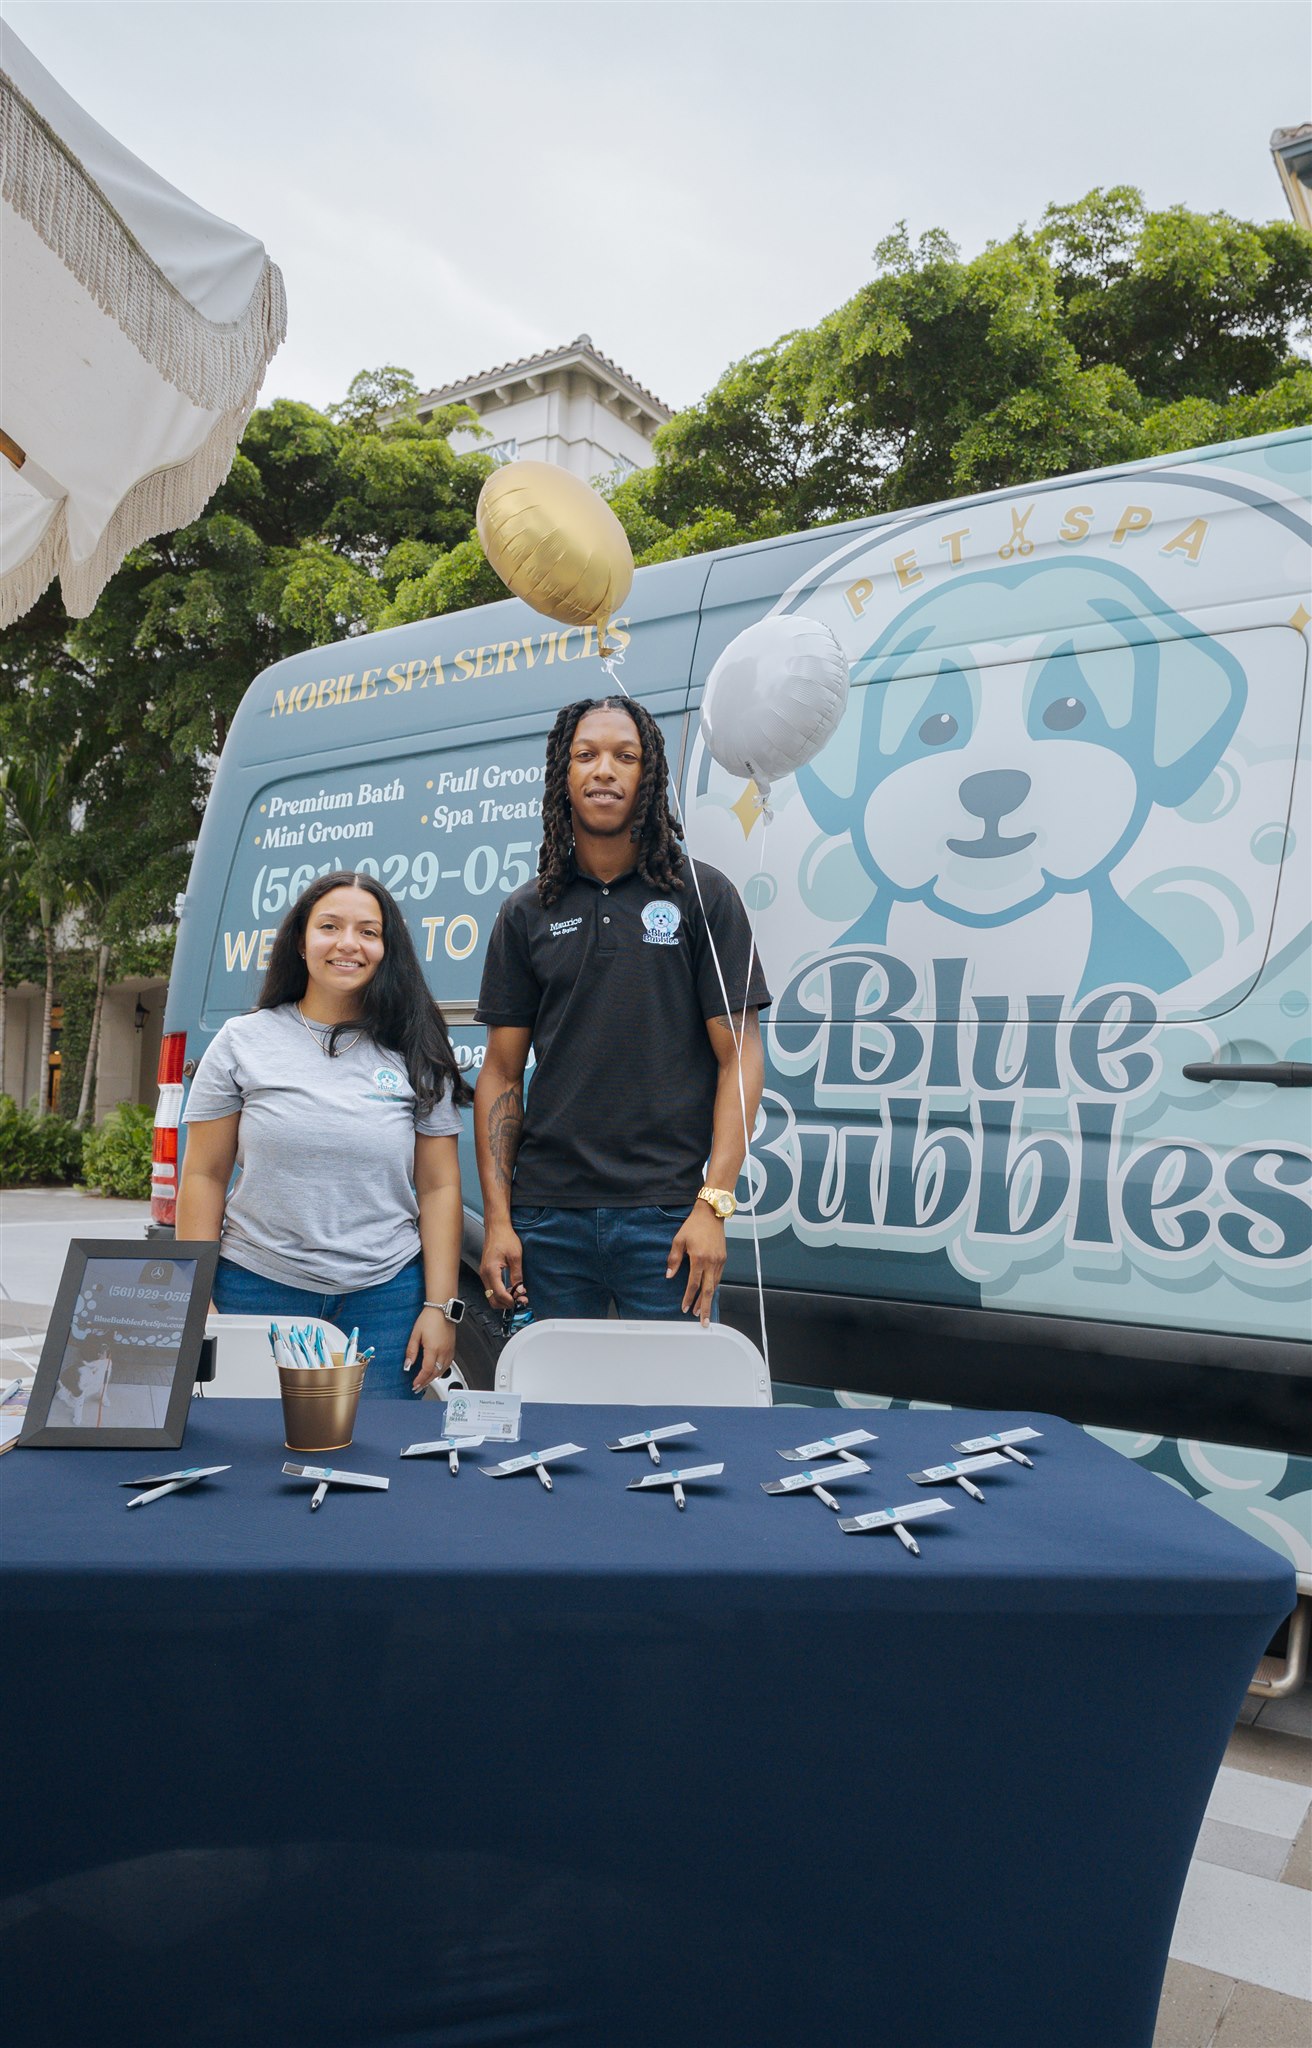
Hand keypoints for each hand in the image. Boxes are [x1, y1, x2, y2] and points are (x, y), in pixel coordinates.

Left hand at [405, 1307, 456, 1392]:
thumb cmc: (429, 1318)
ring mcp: (449, 1350)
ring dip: (433, 1378)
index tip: (414, 1384)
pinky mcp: (452, 1348)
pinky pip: (447, 1364)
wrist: (442, 1309)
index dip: (420, 1379)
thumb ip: (411, 1351)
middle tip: (418, 1387)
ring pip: (442, 1370)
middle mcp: (443, 1351)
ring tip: (425, 1382)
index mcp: (433, 1349)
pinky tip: (436, 1372)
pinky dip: (441, 1371)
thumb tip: (408, 1364)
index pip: (426, 1370)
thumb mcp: (415, 1334)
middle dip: (426, 1382)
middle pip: (435, 1373)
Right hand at [480, 1220, 525, 1310]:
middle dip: (506, 1303)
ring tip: (517, 1296)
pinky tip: (511, 1290)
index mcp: (491, 1270)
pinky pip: (491, 1288)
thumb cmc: (505, 1238)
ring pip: (491, 1295)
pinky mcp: (486, 1272)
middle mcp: (485, 1274)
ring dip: (504, 1299)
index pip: (499, 1293)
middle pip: (492, 1299)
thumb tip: (520, 1290)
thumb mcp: (516, 1256)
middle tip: (520, 1300)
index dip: (510, 1300)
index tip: (520, 1301)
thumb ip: (517, 1275)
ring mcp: (484, 1274)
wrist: (497, 1228)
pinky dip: (501, 1293)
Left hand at [666, 1203, 725, 1325]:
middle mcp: (712, 1262)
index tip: (685, 1308)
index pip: (693, 1284)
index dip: (689, 1298)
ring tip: (704, 1311)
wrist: (711, 1214)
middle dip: (705, 1308)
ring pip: (715, 1286)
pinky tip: (709, 1294)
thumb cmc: (694, 1226)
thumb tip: (670, 1275)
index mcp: (699, 1258)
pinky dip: (714, 1288)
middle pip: (708, 1291)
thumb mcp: (679, 1240)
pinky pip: (719, 1278)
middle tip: (703, 1322)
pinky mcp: (723, 1259)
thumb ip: (674, 1259)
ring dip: (709, 1300)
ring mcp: (719, 1261)